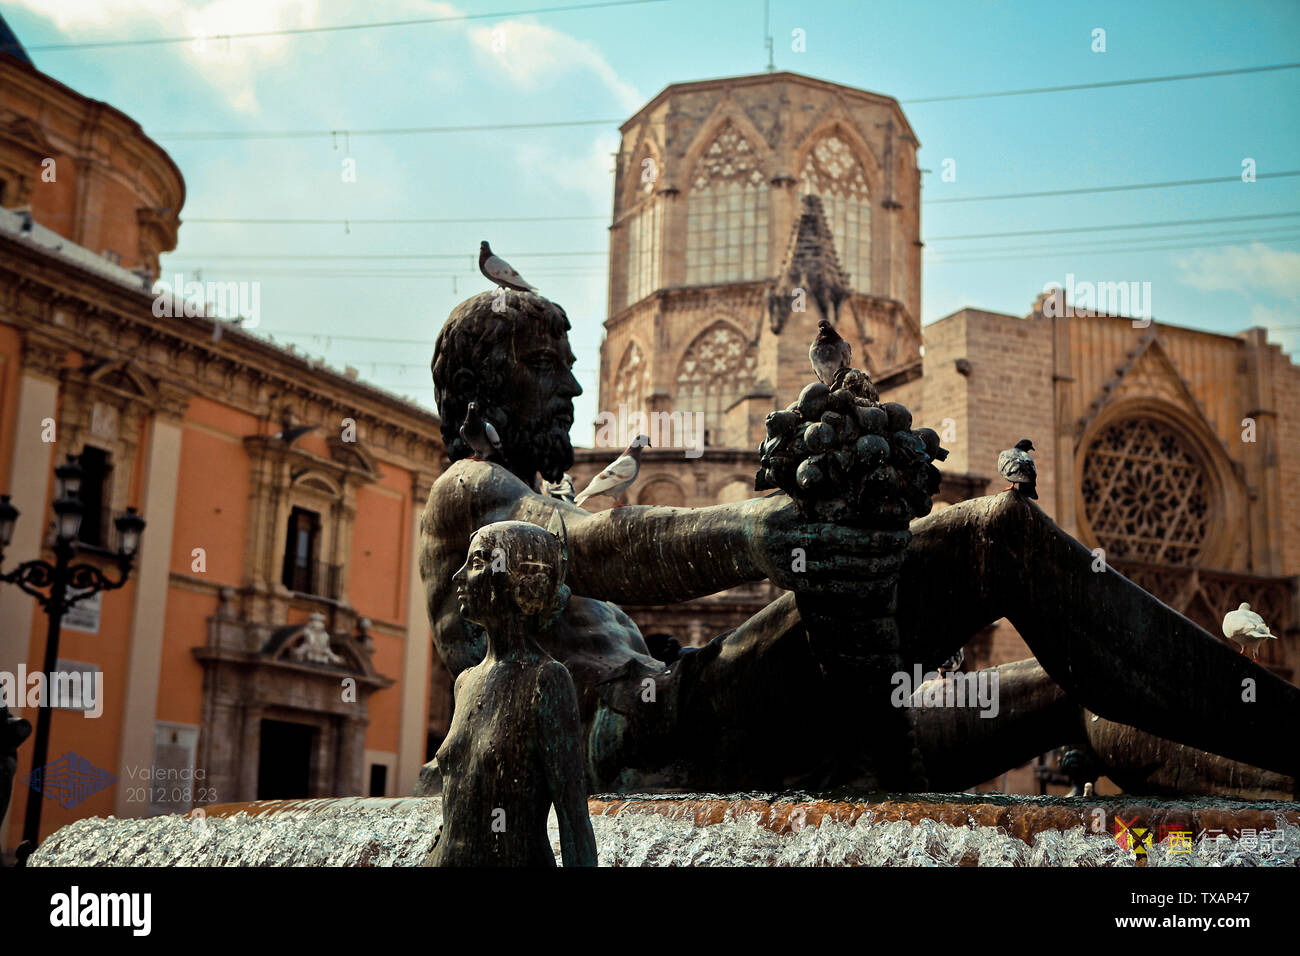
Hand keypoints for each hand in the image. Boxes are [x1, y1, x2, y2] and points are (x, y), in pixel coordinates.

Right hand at [753, 496, 911, 594]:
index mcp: (798, 511)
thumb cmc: (785, 509)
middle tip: (904, 540)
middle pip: (842, 542)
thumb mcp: (799, 494)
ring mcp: (794, 561)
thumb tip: (871, 479)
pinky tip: (881, 583)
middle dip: (877, 543)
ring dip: (874, 568)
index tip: (898, 518)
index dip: (870, 519)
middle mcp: (794, 536)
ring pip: (840, 569)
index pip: (839, 514)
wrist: (747, 538)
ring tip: (898, 561)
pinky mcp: (795, 582)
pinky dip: (859, 588)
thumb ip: (826, 491)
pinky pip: (832, 589)